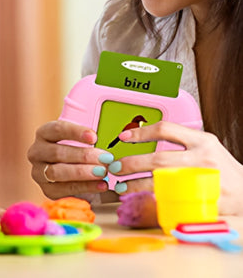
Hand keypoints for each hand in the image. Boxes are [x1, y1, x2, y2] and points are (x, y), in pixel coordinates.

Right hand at [27, 120, 113, 198]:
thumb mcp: (78, 140)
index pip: (57, 129)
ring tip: (102, 172)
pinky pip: (65, 189)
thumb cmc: (76, 151)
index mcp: (44, 133)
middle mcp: (36, 152)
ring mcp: (39, 172)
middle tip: (105, 158)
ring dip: (82, 172)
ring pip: (57, 172)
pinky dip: (85, 187)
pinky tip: (102, 185)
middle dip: (83, 156)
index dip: (75, 132)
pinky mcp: (47, 189)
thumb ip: (90, 140)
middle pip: (57, 152)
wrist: (69, 172)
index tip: (95, 137)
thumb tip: (109, 140)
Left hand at [109, 121, 242, 214]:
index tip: (123, 137)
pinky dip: (155, 203)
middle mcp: (204, 159)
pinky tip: (141, 203)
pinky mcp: (207, 205)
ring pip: (163, 184)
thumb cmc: (221, 167)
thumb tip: (139, 135)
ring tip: (122, 187)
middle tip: (115, 167)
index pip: (165, 130)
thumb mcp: (205, 145)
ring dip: (137, 186)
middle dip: (131, 164)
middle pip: (159, 160)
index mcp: (202, 141)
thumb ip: (179, 140)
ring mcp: (206, 183)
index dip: (141, 132)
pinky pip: (176, 204)